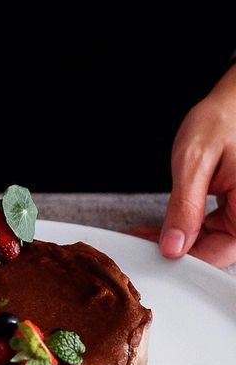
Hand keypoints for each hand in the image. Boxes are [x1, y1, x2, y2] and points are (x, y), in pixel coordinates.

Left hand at [159, 66, 235, 267]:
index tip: (149, 257)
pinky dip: (185, 229)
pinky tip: (159, 228)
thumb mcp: (195, 162)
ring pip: (210, 243)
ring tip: (143, 235)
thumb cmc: (222, 121)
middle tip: (138, 245)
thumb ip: (184, 207)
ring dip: (176, 242)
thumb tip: (173, 247)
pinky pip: (211, 229)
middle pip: (214, 252)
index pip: (217, 254)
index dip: (182, 261)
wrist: (233, 102)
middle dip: (174, 252)